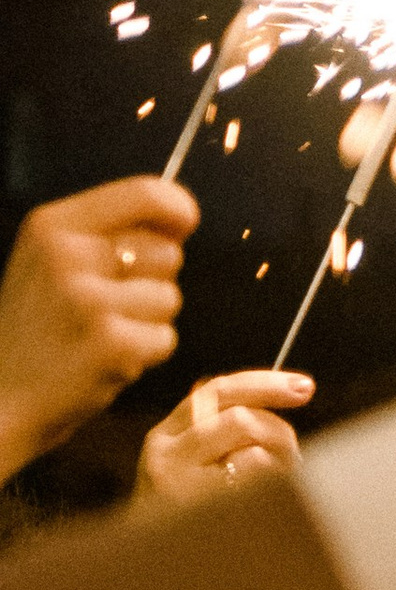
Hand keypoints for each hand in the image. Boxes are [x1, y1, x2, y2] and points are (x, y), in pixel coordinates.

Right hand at [0, 176, 198, 481]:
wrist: (1, 396)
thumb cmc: (38, 327)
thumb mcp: (51, 261)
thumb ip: (106, 234)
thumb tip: (181, 217)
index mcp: (52, 225)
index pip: (145, 193)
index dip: (177, 209)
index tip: (183, 225)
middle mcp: (67, 256)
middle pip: (166, 251)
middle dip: (153, 280)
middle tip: (108, 306)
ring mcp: (89, 300)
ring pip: (169, 298)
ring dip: (147, 321)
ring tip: (101, 335)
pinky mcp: (111, 344)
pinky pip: (165, 338)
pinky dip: (145, 355)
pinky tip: (105, 360)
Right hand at [135, 368, 312, 505]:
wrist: (152, 578)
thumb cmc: (189, 522)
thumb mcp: (195, 469)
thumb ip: (225, 433)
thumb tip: (286, 394)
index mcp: (166, 436)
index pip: (217, 391)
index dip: (265, 384)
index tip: (305, 387)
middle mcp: (166, 454)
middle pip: (240, 417)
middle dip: (280, 432)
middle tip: (293, 457)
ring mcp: (178, 484)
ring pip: (252, 445)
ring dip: (282, 460)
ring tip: (281, 485)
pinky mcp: (197, 509)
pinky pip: (257, 479)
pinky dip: (275, 484)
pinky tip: (269, 504)